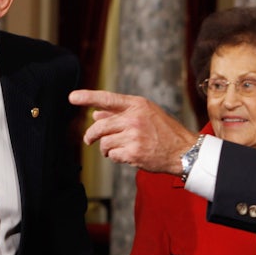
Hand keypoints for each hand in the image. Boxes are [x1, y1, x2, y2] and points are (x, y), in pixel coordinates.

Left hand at [69, 90, 196, 174]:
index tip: (72, 97)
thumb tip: (96, 114)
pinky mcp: (134, 153)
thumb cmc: (164, 131)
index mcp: (137, 105)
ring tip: (116, 149)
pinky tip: (127, 155)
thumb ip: (120, 113)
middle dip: (90, 135)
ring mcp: (134, 136)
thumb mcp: (146, 114)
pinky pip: (113, 155)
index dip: (87, 97)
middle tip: (88, 140)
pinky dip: (116, 157)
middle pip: (100, 126)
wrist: (183, 150)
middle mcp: (134, 118)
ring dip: (106, 148)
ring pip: (104, 142)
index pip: (107, 99)